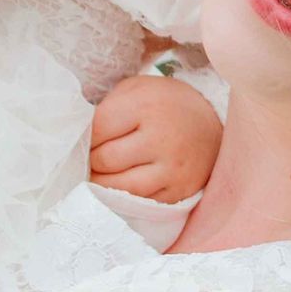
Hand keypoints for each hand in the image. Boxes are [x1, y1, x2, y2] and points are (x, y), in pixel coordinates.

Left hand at [89, 73, 223, 203]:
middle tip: (91, 157)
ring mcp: (172, 169)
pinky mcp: (177, 192)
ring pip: (118, 187)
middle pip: (105, 160)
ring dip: (101, 182)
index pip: (97, 129)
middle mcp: (161, 139)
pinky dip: (123, 196)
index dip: (85, 136)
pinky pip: (138, 202)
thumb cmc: (165, 105)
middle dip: (91, 160)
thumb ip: (108, 107)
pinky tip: (121, 184)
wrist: (212, 125)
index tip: (86, 138)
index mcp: (147, 107)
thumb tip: (78, 137)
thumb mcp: (137, 89)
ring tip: (101, 173)